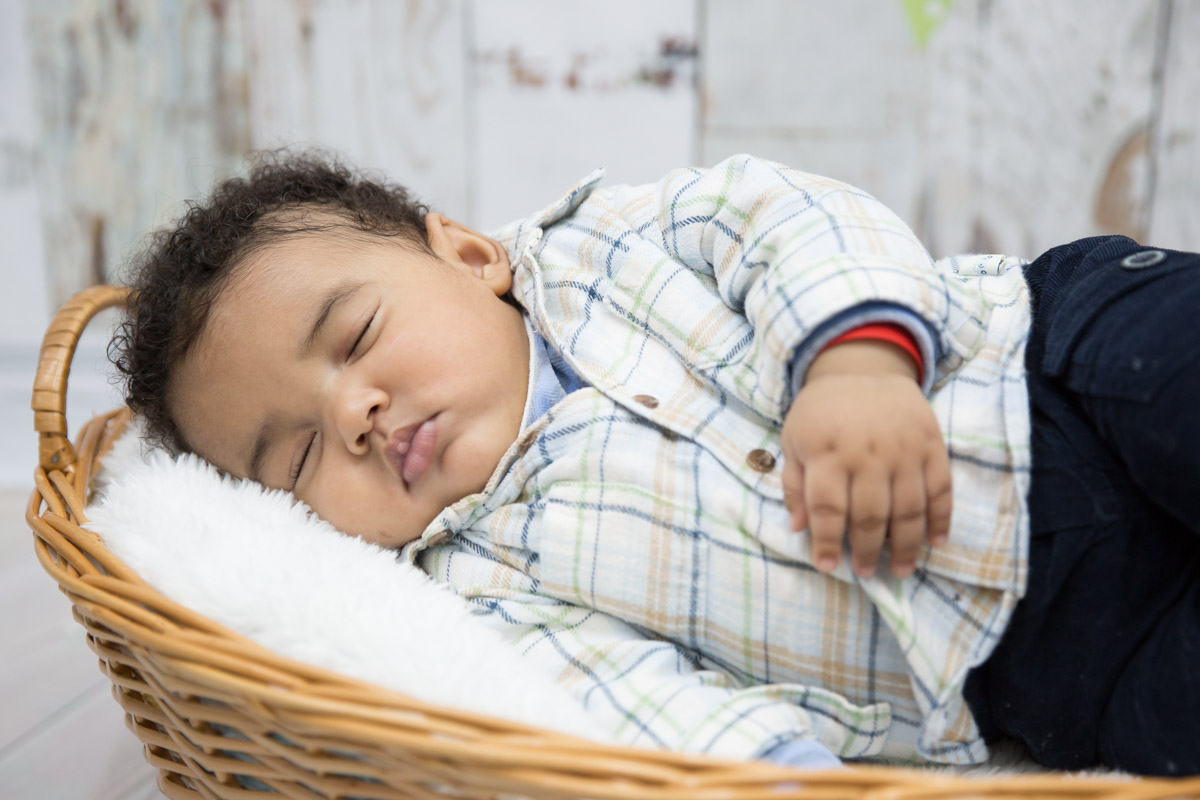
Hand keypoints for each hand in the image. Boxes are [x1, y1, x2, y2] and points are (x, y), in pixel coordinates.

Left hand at [782, 341, 951, 578]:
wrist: (863, 367)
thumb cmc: (821, 411)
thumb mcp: (793, 440)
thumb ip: (794, 484)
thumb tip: (798, 528)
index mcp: (827, 453)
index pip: (827, 508)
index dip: (826, 541)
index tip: (827, 566)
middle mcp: (867, 454)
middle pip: (869, 514)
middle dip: (866, 551)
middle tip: (866, 573)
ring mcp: (903, 450)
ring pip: (908, 509)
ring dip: (905, 546)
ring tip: (899, 570)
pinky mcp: (932, 445)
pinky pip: (941, 489)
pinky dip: (941, 519)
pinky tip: (935, 542)